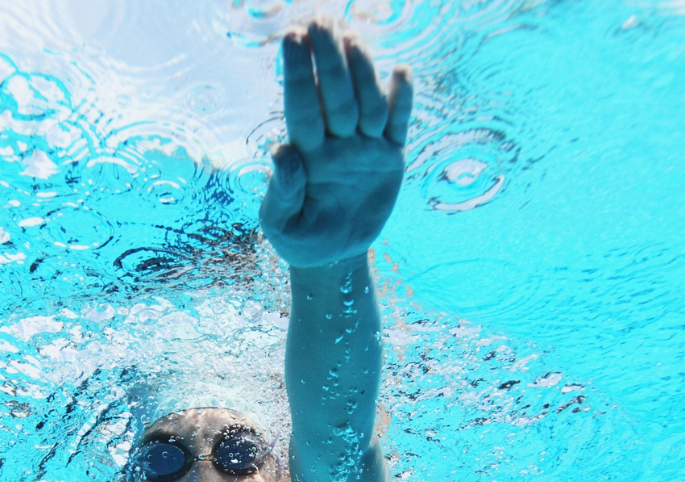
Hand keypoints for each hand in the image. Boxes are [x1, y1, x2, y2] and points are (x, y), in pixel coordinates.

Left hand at [259, 19, 412, 268]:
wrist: (332, 255)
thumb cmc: (299, 237)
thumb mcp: (282, 223)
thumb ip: (282, 190)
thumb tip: (282, 151)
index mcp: (306, 153)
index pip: (301, 106)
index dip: (297, 73)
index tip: (292, 37)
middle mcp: (335, 142)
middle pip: (333, 95)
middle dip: (327, 58)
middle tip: (320, 18)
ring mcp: (363, 146)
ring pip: (365, 101)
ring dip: (360, 69)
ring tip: (352, 36)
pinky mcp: (390, 157)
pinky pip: (398, 124)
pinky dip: (403, 101)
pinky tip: (401, 74)